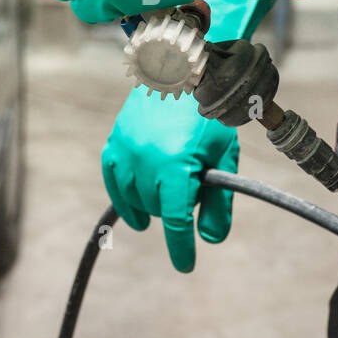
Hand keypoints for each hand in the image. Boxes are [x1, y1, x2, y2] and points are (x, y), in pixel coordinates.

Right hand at [101, 85, 237, 272]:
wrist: (180, 71)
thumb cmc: (208, 115)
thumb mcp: (223, 156)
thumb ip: (219, 200)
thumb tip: (210, 240)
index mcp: (176, 164)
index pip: (176, 220)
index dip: (181, 248)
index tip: (185, 266)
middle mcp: (145, 160)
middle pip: (158, 210)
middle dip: (175, 211)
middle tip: (193, 194)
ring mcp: (125, 150)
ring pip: (135, 200)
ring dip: (152, 206)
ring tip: (167, 199)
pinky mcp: (114, 142)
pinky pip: (114, 182)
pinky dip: (124, 200)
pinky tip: (137, 213)